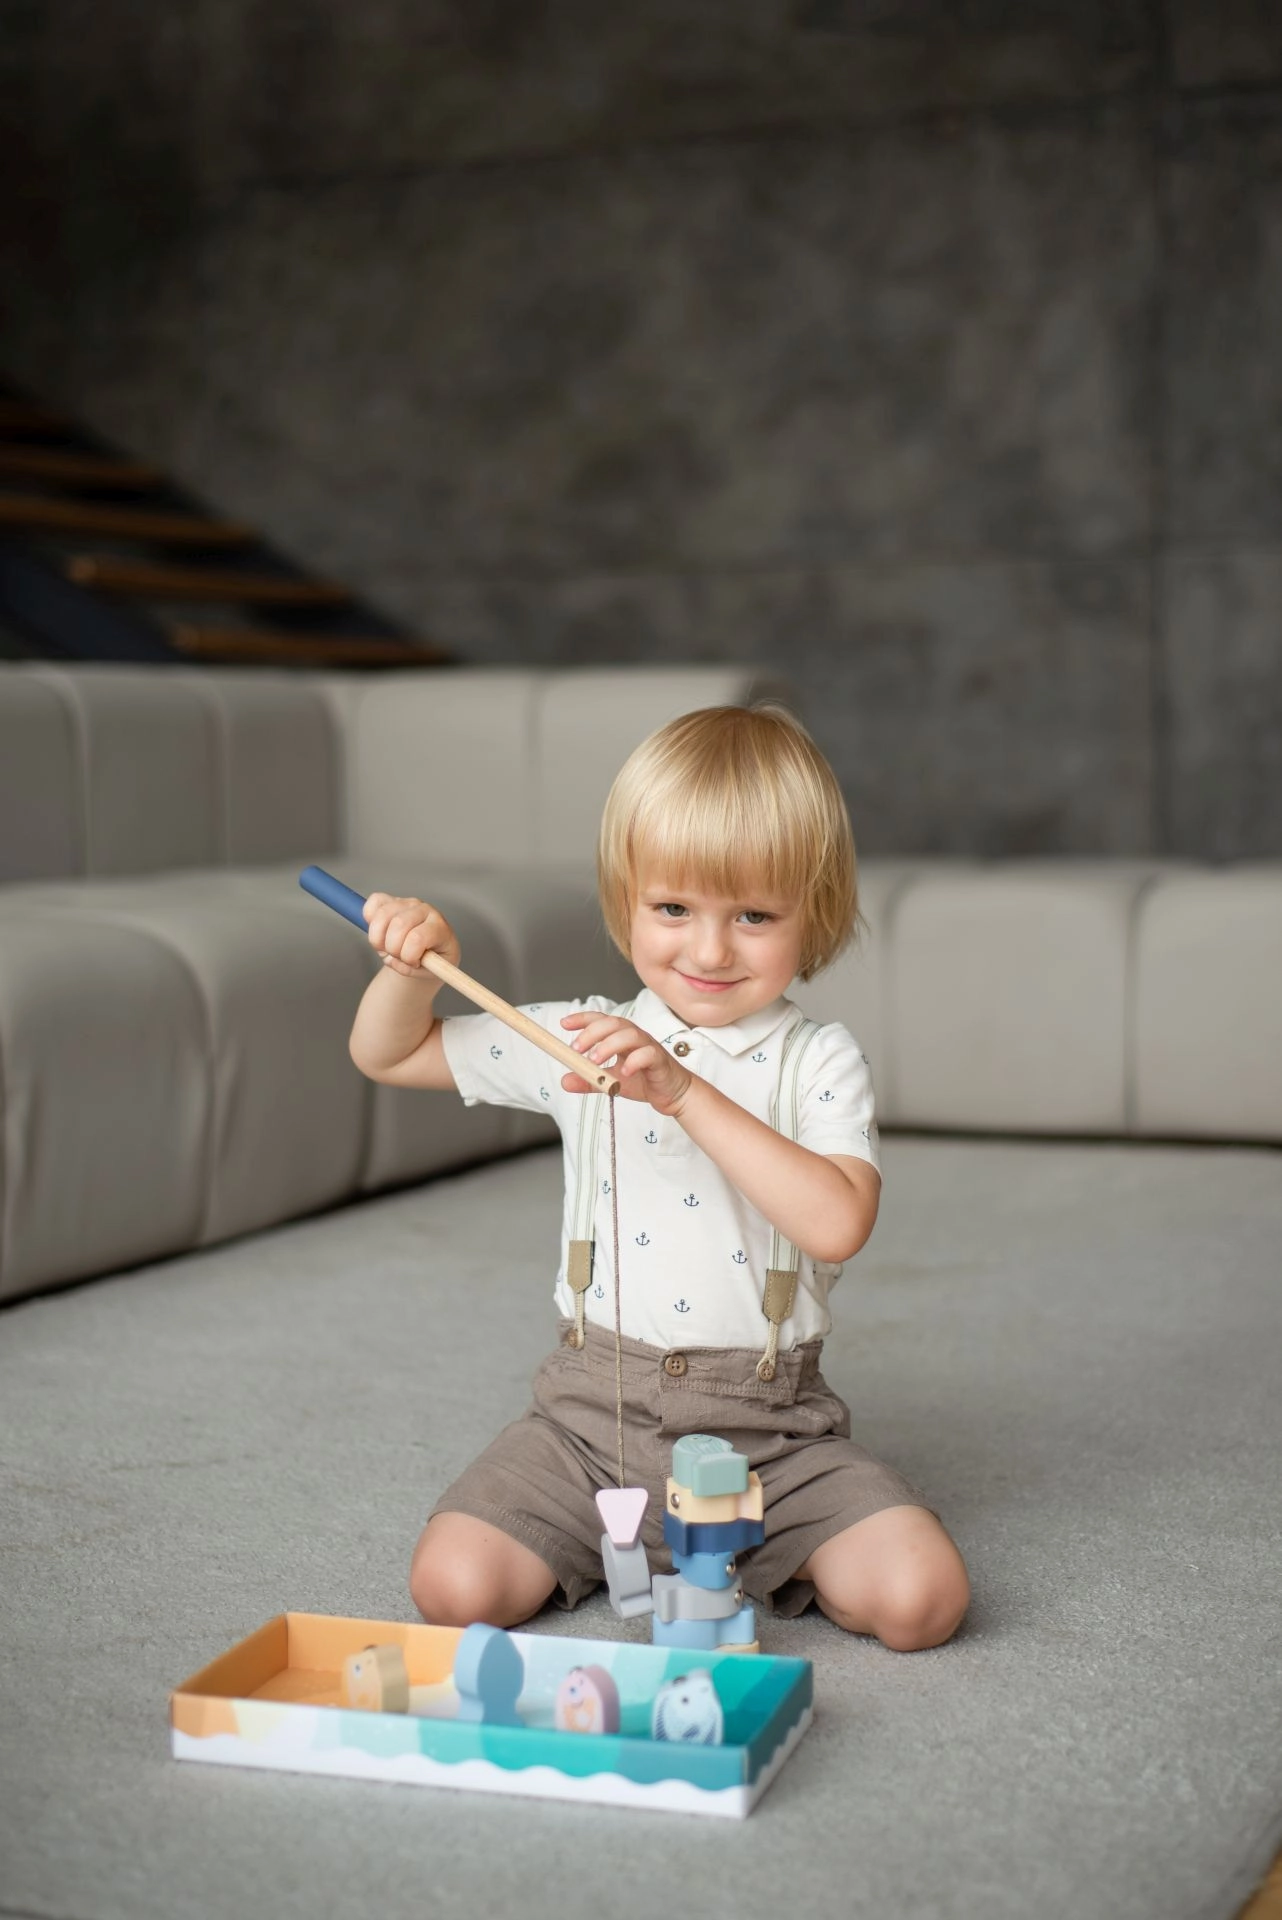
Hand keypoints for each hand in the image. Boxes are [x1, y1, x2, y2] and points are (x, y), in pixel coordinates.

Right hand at [362, 893, 460, 980]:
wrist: (431, 949)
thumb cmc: (432, 959)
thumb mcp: (429, 972)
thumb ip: (409, 969)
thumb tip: (392, 960)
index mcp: (439, 927)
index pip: (417, 938)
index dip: (409, 956)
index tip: (413, 963)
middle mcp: (424, 910)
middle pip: (399, 924)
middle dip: (392, 948)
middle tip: (397, 957)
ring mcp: (407, 903)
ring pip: (382, 914)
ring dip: (377, 938)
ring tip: (386, 948)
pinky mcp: (392, 900)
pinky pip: (374, 902)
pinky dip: (369, 919)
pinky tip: (379, 932)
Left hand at [560, 1010, 693, 1116]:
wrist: (673, 1094)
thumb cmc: (644, 1081)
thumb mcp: (610, 1081)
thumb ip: (589, 1080)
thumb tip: (565, 1080)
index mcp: (621, 1038)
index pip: (601, 1021)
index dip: (583, 1019)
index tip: (564, 1024)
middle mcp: (635, 1038)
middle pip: (614, 1023)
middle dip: (593, 1032)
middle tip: (576, 1048)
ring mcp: (649, 1047)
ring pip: (630, 1035)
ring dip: (609, 1045)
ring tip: (594, 1060)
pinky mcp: (660, 1061)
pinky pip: (648, 1054)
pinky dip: (635, 1061)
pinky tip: (624, 1072)